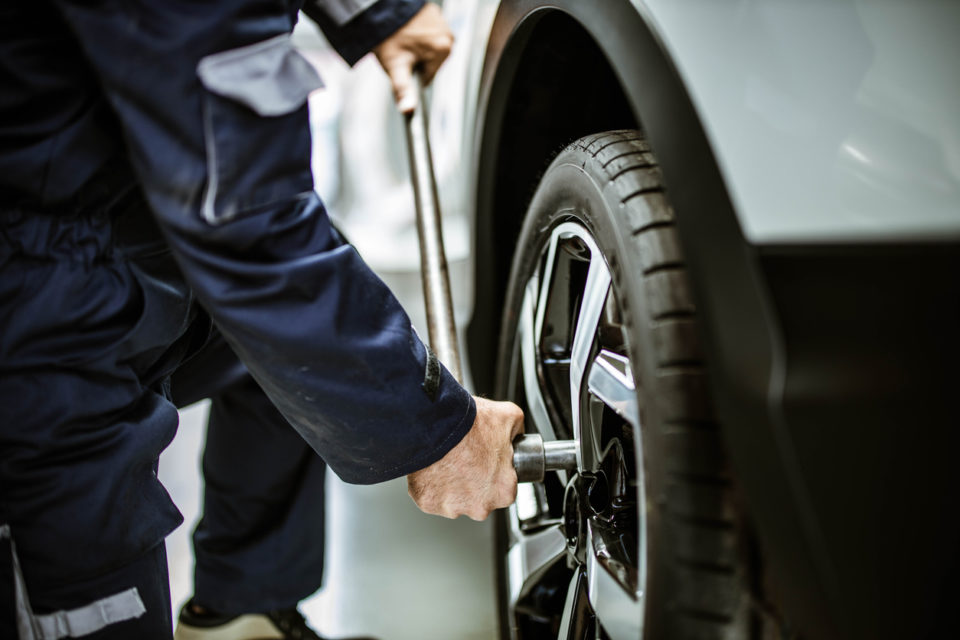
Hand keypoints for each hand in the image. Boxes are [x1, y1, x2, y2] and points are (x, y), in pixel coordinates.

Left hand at [372, 3, 453, 112]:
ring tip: (401, 38)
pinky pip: (426, 34)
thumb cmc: (388, 37)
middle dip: (415, 60)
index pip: (428, 77)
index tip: (401, 62)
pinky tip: (404, 29)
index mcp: (444, 51)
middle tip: (400, 49)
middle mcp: (448, 37)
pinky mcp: (435, 15)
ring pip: (428, 49)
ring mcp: (442, 24)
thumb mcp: (396, 67)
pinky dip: (416, 34)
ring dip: (415, 48)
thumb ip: (404, 90)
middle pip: (430, 63)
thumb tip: (408, 112)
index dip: (412, 74)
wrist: (380, 7)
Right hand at [407, 397, 523, 520]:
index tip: (488, 459)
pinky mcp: (429, 503)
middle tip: (467, 457)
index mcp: (504, 490)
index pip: (506, 486)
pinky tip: (435, 466)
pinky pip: (434, 496)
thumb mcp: (509, 416)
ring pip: (456, 499)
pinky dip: (434, 484)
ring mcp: (452, 508)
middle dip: (475, 480)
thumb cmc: (468, 425)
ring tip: (450, 460)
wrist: (432, 424)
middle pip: (481, 496)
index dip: (497, 469)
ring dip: (454, 483)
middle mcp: (480, 507)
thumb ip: (518, 430)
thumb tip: (517, 434)